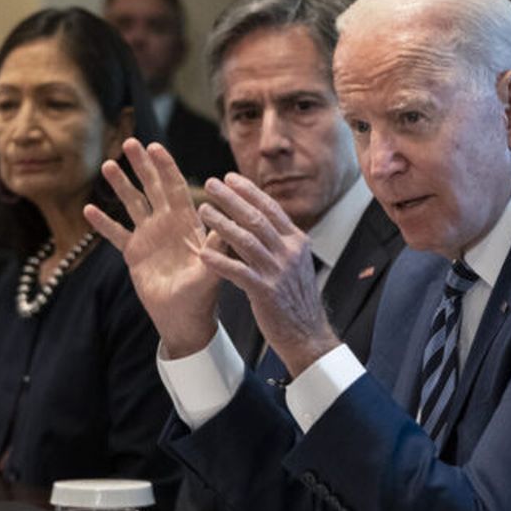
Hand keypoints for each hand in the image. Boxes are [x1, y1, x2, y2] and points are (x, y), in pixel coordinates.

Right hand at [84, 139, 222, 356]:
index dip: (165, 167)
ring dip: (120, 185)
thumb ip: (216, 247)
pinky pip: (115, 234)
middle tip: (130, 142)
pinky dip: (103, 223)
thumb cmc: (202, 297)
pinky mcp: (134, 253)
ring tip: (108, 164)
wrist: (184, 319)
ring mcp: (148, 237)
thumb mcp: (211, 271)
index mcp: (186, 223)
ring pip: (132, 204)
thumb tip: (226, 223)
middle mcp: (166, 224)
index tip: (155, 146)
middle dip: (142, 165)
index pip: (175, 188)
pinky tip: (88, 208)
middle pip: (152, 187)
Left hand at [196, 174, 339, 374]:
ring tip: (203, 210)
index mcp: (297, 241)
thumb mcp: (294, 262)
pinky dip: (220, 262)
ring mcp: (278, 272)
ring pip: (246, 240)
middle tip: (210, 184)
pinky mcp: (266, 292)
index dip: (249, 191)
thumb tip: (255, 216)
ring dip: (221, 223)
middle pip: (256, 218)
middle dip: (232, 198)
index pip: (271, 208)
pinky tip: (203, 254)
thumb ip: (278, 240)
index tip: (229, 177)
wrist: (307, 333)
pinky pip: (238, 272)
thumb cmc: (295, 297)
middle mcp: (289, 252)